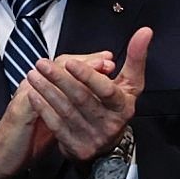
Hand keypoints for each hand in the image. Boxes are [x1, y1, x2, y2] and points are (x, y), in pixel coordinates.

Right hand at [0, 50, 114, 178]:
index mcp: (42, 84)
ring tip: (99, 72)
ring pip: (53, 75)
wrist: (1, 156)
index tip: (110, 62)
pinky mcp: (21, 110)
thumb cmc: (30, 136)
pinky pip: (42, 96)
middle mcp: (33, 84)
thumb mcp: (56, 116)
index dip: (88, 62)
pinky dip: (62, 93)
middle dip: (88, 62)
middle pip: (61, 64)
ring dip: (79, 72)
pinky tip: (79, 97)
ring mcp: (25, 94)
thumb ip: (73, 103)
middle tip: (109, 62)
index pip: (66, 64)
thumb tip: (97, 95)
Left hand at [23, 27, 151, 164]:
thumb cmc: (117, 107)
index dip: (88, 76)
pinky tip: (34, 94)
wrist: (108, 146)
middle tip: (43, 64)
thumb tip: (145, 32)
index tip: (70, 62)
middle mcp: (108, 123)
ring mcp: (91, 137)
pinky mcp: (76, 147)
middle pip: (81, 98)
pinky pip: (56, 125)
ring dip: (47, 90)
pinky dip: (43, 108)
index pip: (105, 90)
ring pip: (65, 110)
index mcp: (123, 106)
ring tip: (34, 74)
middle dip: (59, 78)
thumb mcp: (131, 84)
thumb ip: (136, 57)